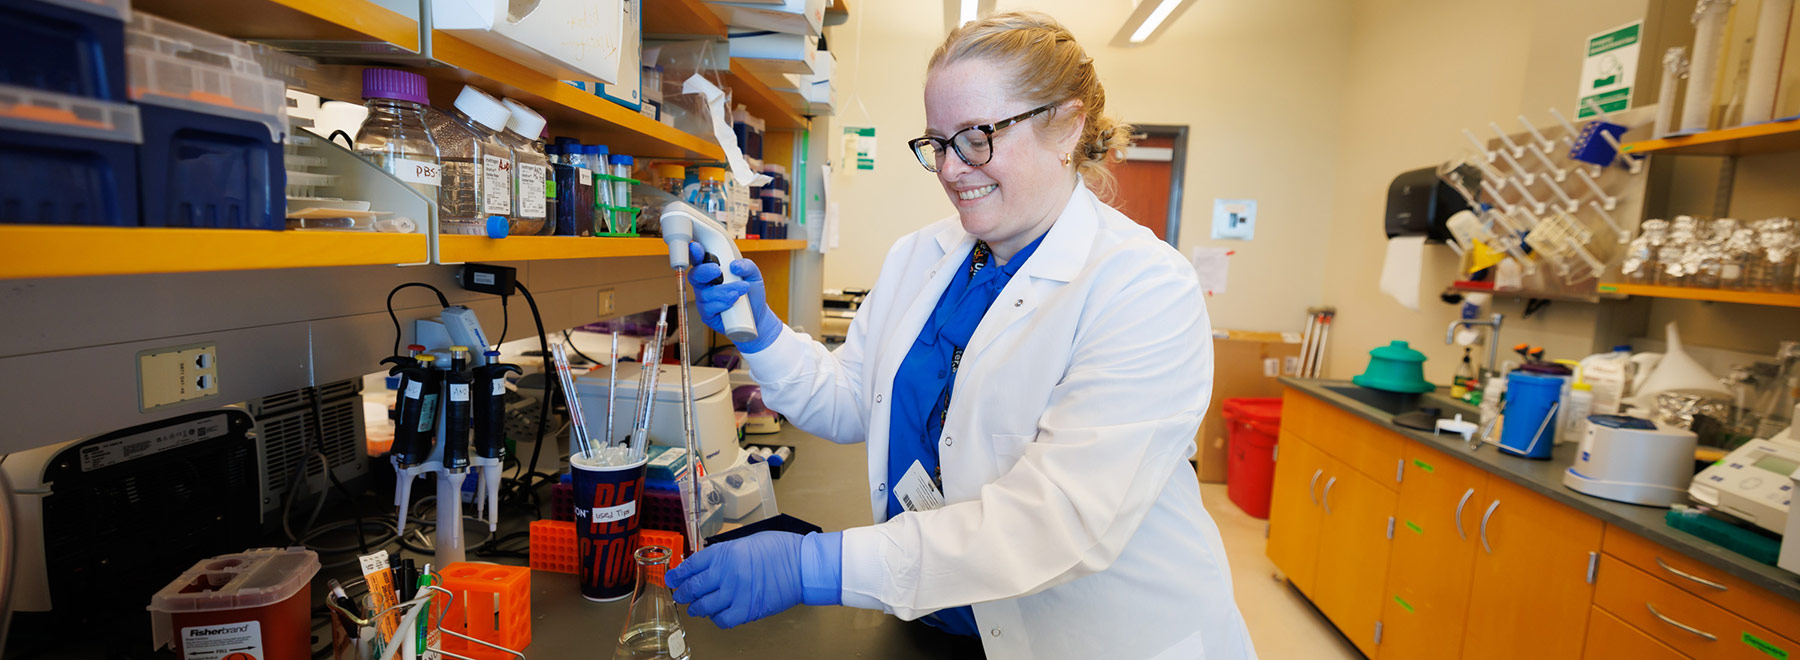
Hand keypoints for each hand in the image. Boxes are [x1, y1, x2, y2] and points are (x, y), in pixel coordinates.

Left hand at [667, 532, 803, 627]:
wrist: (802, 565)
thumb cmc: (780, 550)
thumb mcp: (746, 542)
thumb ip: (725, 555)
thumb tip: (708, 566)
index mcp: (724, 553)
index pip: (691, 565)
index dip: (678, 574)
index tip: (672, 578)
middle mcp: (726, 573)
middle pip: (693, 587)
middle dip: (682, 593)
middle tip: (679, 595)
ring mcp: (735, 593)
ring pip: (704, 606)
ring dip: (697, 608)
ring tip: (696, 607)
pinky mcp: (747, 609)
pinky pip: (722, 619)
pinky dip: (717, 619)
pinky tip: (718, 614)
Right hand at [687, 242, 782, 352]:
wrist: (757, 315)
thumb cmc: (751, 292)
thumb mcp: (754, 275)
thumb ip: (746, 266)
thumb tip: (735, 265)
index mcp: (712, 270)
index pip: (699, 259)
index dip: (694, 253)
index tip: (696, 248)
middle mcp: (705, 284)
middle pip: (695, 275)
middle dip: (705, 271)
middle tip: (717, 271)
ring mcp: (704, 299)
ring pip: (705, 293)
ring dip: (723, 291)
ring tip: (739, 292)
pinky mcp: (707, 314)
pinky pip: (708, 308)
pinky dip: (722, 304)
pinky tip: (733, 303)